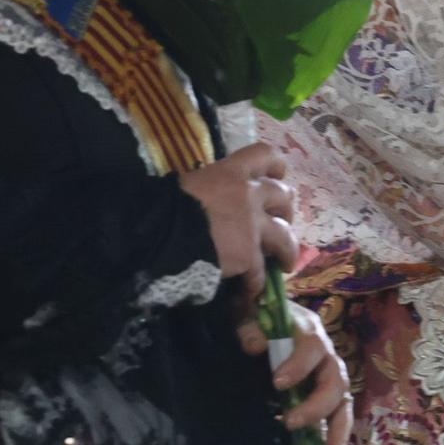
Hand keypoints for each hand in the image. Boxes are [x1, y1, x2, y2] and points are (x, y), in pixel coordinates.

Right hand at [179, 143, 298, 297]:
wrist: (156, 235)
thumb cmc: (164, 207)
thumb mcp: (190, 185)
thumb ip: (211, 188)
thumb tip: (213, 199)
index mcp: (230, 171)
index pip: (265, 154)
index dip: (276, 167)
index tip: (276, 178)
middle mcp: (248, 193)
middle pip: (283, 196)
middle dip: (285, 211)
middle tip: (279, 223)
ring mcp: (252, 225)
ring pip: (286, 237)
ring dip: (287, 251)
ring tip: (285, 264)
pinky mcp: (248, 255)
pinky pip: (260, 272)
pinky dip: (257, 283)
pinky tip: (251, 290)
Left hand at [236, 302, 356, 444]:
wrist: (263, 315)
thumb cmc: (257, 315)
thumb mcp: (248, 315)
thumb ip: (250, 328)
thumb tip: (255, 346)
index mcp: (307, 328)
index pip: (312, 345)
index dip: (299, 364)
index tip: (278, 383)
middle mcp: (325, 351)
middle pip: (334, 377)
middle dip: (317, 404)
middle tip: (290, 422)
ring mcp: (327, 372)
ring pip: (343, 397)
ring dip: (338, 424)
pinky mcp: (324, 391)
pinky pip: (338, 411)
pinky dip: (336, 431)